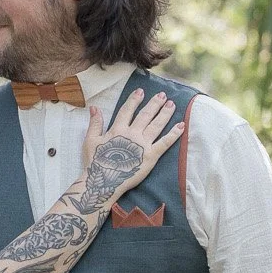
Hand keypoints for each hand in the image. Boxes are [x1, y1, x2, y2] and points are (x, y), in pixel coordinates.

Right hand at [78, 89, 184, 203]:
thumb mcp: (90, 140)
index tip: (141, 91)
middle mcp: (132, 134)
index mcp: (118, 129)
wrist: (104, 181)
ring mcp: (143, 144)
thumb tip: (94, 107)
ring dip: (165, 114)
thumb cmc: (95, 162)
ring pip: (156, 125)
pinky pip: (165, 143)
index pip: (128, 110)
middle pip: (145, 115)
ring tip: (172, 104)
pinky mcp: (151, 156)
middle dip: (154, 104)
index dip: (134, 100)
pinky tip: (181, 125)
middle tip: (162, 95)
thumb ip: (95, 123)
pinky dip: (174, 134)